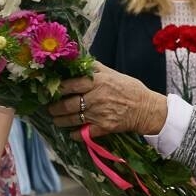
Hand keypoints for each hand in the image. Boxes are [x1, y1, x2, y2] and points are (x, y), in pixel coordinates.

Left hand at [48, 62, 167, 138]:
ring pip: (72, 119)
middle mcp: (95, 97)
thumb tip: (78, 60)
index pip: (70, 84)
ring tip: (56, 119)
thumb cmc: (129, 88)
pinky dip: (74, 134)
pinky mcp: (103, 127)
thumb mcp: (112, 73)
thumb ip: (94, 69)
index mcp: (97, 82)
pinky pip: (83, 133)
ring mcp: (98, 114)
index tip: (50, 90)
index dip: (58, 88)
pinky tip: (71, 133)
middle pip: (67, 104)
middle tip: (49, 108)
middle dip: (54, 108)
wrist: (146, 108)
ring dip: (60, 121)